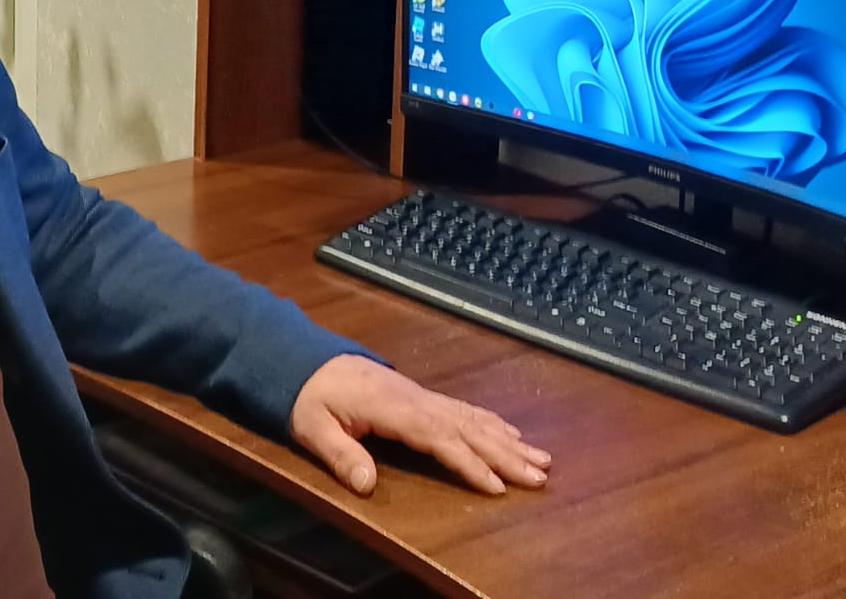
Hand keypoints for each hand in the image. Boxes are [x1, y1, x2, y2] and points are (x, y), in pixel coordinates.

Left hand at [289, 355, 549, 496]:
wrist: (303, 359)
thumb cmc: (308, 396)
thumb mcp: (313, 427)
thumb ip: (340, 455)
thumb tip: (366, 486)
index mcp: (391, 407)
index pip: (438, 437)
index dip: (469, 462)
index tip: (498, 486)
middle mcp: (414, 398)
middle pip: (467, 427)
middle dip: (506, 453)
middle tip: (541, 475)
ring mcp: (420, 394)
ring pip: (472, 417)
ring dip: (508, 439)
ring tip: (541, 458)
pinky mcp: (420, 395)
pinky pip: (463, 409)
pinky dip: (491, 422)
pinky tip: (510, 433)